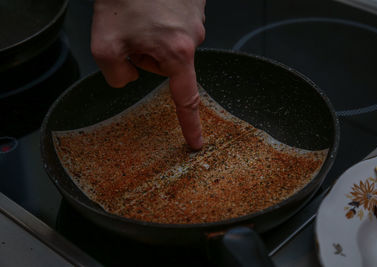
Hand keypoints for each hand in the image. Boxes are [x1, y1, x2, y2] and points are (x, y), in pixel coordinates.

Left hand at [91, 0, 205, 149]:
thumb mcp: (105, 44)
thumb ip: (115, 75)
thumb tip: (129, 78)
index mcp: (176, 52)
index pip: (186, 99)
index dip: (190, 124)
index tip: (195, 143)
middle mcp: (192, 38)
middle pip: (168, 67)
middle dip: (147, 57)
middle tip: (131, 34)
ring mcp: (196, 22)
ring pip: (169, 47)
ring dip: (151, 38)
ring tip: (139, 17)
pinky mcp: (193, 9)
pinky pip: (174, 29)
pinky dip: (158, 24)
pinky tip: (148, 9)